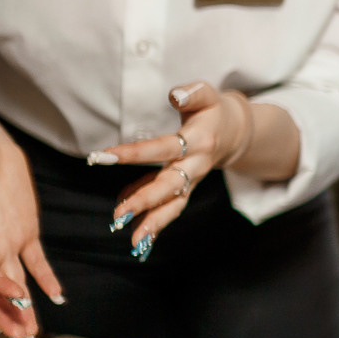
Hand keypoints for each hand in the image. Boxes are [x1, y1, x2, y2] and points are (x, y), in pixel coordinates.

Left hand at [88, 82, 252, 251]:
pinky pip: (169, 206)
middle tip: (118, 216)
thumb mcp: (208, 95)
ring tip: (135, 244)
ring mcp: (191, 182)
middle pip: (170, 186)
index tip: (104, 156)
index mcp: (198, 142)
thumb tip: (175, 94)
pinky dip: (152, 220)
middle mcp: (195, 166)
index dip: (135, 152)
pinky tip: (131, 228)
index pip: (164, 148)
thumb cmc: (213, 111)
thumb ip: (192, 93)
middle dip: (145, 202)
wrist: (235, 133)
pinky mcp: (184, 190)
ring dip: (154, 224)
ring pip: (174, 206)